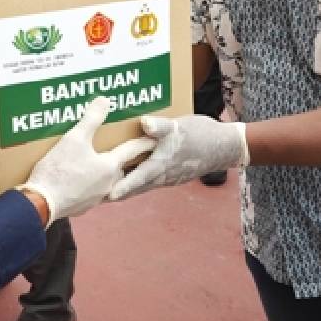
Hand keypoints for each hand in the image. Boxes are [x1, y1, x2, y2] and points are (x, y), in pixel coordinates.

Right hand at [22, 96, 154, 226]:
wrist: (42, 203)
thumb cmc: (59, 170)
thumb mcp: (74, 139)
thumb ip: (91, 119)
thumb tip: (104, 101)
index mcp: (109, 167)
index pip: (131, 150)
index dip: (143, 142)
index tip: (155, 139)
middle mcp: (109, 184)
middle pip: (121, 168)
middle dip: (125, 160)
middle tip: (127, 150)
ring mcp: (97, 198)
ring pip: (109, 182)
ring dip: (109, 173)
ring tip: (104, 163)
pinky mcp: (84, 206)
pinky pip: (95, 192)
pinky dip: (94, 183)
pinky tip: (85, 179)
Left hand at [109, 114, 247, 201]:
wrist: (223, 146)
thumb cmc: (201, 135)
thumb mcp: (178, 126)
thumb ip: (161, 127)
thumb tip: (144, 123)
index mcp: (162, 165)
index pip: (137, 179)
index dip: (122, 187)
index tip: (107, 195)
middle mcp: (163, 175)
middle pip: (136, 187)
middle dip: (118, 192)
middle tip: (97, 197)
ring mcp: (168, 177)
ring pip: (143, 185)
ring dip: (127, 187)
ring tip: (107, 190)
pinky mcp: (172, 175)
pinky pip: (151, 180)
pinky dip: (138, 180)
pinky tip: (130, 175)